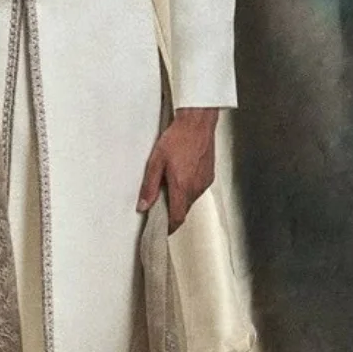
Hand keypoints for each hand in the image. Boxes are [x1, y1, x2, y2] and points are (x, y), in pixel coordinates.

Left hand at [137, 107, 217, 231]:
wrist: (197, 123)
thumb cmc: (178, 138)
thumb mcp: (156, 161)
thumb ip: (149, 186)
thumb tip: (143, 205)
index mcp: (182, 187)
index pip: (177, 218)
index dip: (169, 227)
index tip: (162, 229)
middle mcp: (196, 188)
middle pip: (184, 210)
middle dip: (173, 210)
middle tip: (160, 202)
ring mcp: (204, 182)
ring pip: (191, 199)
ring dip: (181, 198)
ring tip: (170, 183)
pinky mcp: (209, 176)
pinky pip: (197, 189)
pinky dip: (189, 188)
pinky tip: (182, 174)